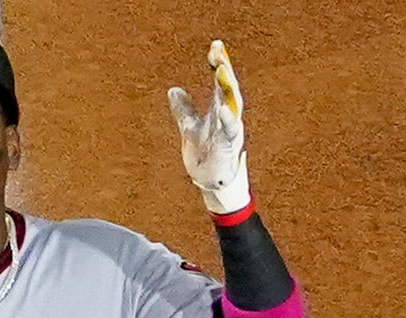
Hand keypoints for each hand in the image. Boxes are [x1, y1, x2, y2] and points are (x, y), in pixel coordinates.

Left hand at [167, 40, 250, 214]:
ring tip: (220, 70)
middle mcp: (227, 116)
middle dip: (224, 69)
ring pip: (232, 104)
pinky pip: (230, 130)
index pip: (219, 82)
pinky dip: (227, 118)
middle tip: (218, 52)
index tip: (215, 46)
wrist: (209, 182)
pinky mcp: (229, 147)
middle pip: (228, 87)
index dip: (218, 64)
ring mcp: (230, 130)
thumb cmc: (204, 154)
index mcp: (219, 109)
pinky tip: (223, 106)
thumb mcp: (189, 127)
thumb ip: (184, 109)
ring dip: (227, 87)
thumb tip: (173, 90)